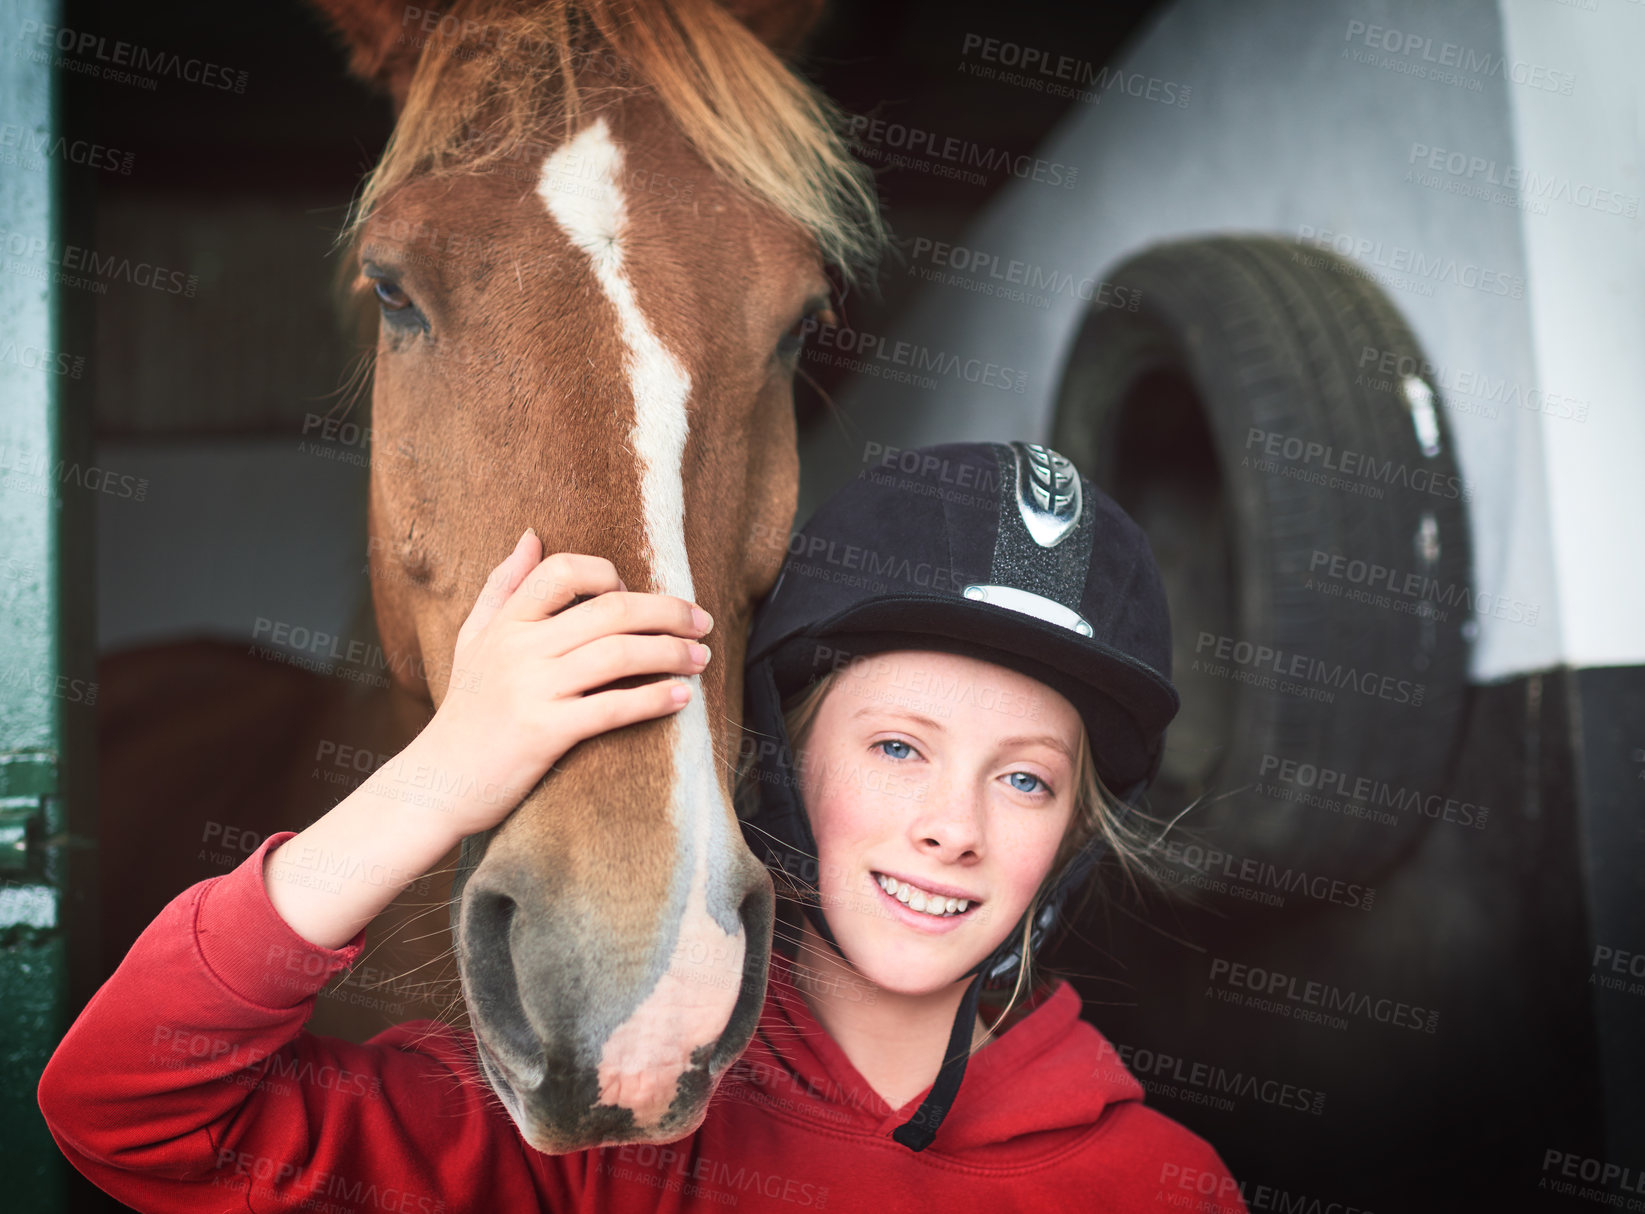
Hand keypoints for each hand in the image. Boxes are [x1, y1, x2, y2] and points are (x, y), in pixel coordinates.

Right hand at [410, 529, 712, 837]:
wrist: (440, 782)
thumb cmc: (466, 708)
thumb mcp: (472, 639)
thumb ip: (502, 586)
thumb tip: (532, 536)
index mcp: (506, 623)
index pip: (564, 571)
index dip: (610, 575)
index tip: (636, 595)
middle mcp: (519, 649)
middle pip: (609, 610)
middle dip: (667, 612)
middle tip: (703, 623)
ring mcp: (532, 691)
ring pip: (618, 654)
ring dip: (671, 653)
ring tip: (701, 658)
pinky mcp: (546, 733)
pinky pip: (613, 708)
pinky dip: (654, 699)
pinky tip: (681, 697)